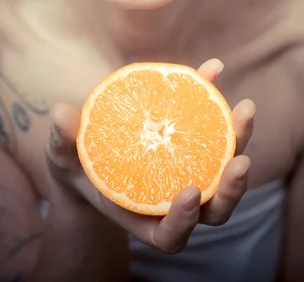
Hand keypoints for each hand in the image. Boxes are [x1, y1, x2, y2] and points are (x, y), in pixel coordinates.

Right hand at [46, 59, 254, 254]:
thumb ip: (62, 140)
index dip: (184, 221)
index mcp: (142, 215)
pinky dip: (213, 98)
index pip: (170, 236)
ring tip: (244, 109)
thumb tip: (60, 112)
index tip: (190, 192)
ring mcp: (186, 171)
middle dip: (232, 188)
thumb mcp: (62, 155)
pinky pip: (210, 125)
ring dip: (238, 141)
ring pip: (224, 169)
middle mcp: (171, 199)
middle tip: (241, 159)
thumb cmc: (74, 165)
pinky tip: (213, 67)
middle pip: (213, 208)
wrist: (87, 155)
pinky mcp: (190, 142)